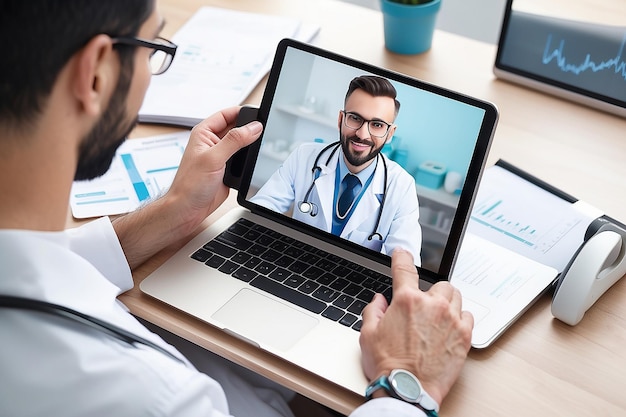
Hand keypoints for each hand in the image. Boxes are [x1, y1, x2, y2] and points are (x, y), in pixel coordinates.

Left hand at [167, 106, 262, 235]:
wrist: (188, 209)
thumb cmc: (189, 184)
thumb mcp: (213, 158)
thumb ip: (234, 141)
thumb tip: (253, 127)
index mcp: (204, 133)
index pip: (227, 114)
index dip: (243, 112)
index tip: (259, 115)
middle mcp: (213, 142)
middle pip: (237, 128)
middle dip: (250, 129)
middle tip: (262, 132)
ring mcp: (221, 156)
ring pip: (242, 144)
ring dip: (251, 145)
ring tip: (258, 146)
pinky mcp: (228, 169)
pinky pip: (244, 159)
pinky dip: (250, 160)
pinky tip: (253, 161)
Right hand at [359, 249, 473, 405]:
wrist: (408, 390)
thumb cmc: (388, 365)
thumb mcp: (368, 334)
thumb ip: (373, 311)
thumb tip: (379, 301)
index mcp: (406, 301)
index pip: (405, 269)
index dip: (401, 257)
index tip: (402, 252)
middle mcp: (432, 306)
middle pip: (439, 284)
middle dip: (431, 291)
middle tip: (423, 305)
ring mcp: (451, 320)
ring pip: (455, 296)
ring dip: (447, 301)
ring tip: (438, 315)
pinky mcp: (464, 336)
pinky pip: (468, 316)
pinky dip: (460, 318)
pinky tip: (450, 327)